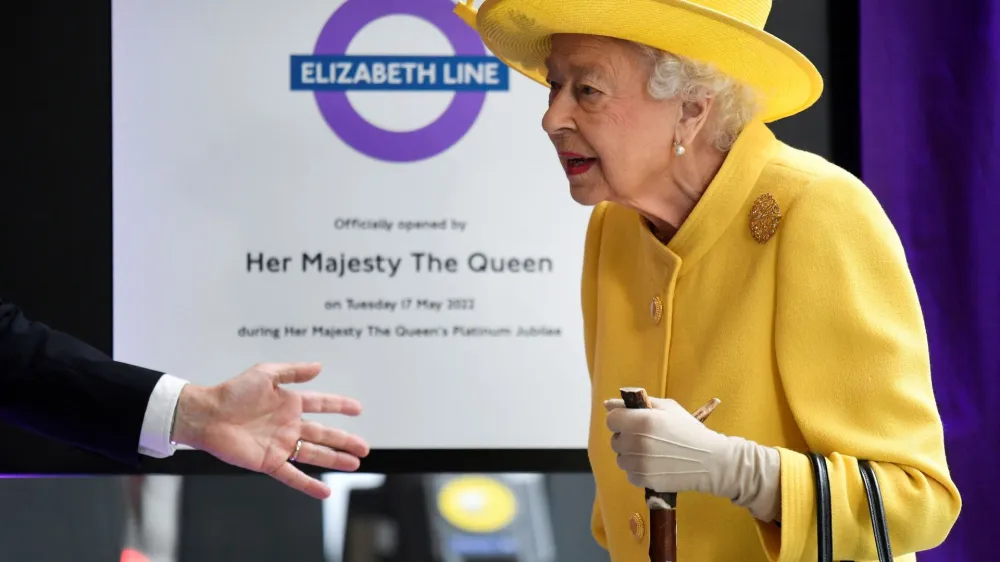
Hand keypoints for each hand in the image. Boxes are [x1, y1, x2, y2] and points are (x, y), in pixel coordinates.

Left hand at [171, 362, 369, 499]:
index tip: (358, 409)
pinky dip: (309, 485)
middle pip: (324, 434)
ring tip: (355, 464)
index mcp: (290, 403)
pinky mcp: (269, 461)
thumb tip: (319, 367)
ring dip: (335, 459)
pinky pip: (293, 475)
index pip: (322, 404)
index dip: (340, 406)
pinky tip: (325, 491)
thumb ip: (293, 371)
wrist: (207, 414)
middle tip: (364, 447)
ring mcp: (281, 445)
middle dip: (345, 441)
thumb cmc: (232, 392)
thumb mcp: (265, 373)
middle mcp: (289, 425)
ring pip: (315, 454)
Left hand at [605, 397, 780, 520]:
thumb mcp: (668, 408)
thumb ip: (637, 403)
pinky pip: (630, 475)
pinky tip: (655, 465)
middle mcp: (637, 443)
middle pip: (615, 440)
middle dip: (627, 438)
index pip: (611, 420)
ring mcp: (640, 464)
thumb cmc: (690, 430)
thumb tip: (608, 404)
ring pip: (621, 459)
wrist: (712, 461)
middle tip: (647, 438)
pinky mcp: (645, 481)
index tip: (633, 422)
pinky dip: (638, 471)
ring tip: (653, 452)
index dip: (621, 420)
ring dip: (631, 456)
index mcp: (642, 421)